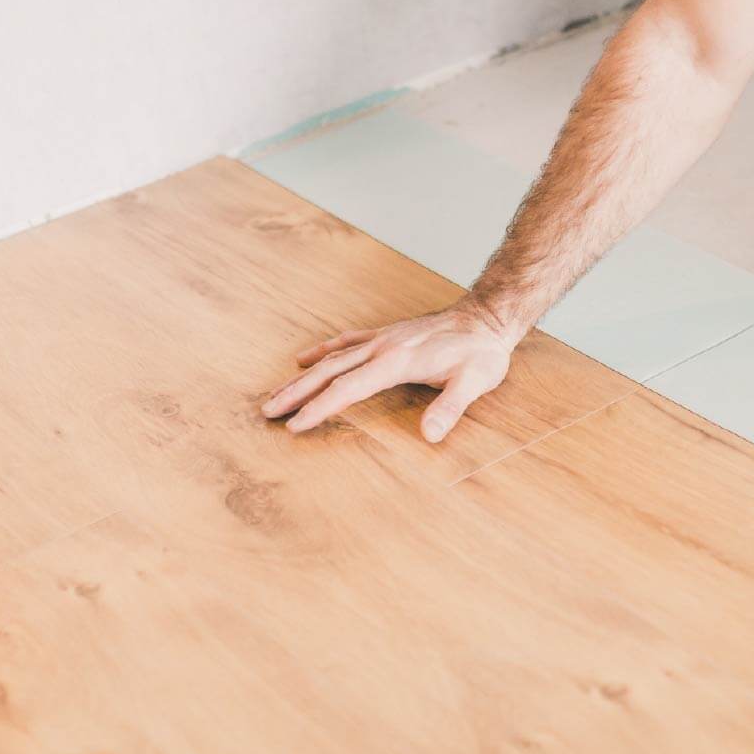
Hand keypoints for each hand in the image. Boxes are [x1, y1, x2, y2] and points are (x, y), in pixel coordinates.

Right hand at [262, 297, 523, 441]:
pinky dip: (323, 351)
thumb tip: (429, 435)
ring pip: (332, 358)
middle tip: (267, 412)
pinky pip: (346, 342)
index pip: (349, 389)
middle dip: (296, 393)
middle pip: (329, 373)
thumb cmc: (481, 353)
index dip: (320, 408)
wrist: (486, 317)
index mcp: (397, 362)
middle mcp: (382, 348)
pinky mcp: (387, 335)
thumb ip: (450, 407)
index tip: (295, 425)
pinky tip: (305, 358)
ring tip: (274, 393)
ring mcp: (382, 339)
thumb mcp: (475, 382)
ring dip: (301, 377)